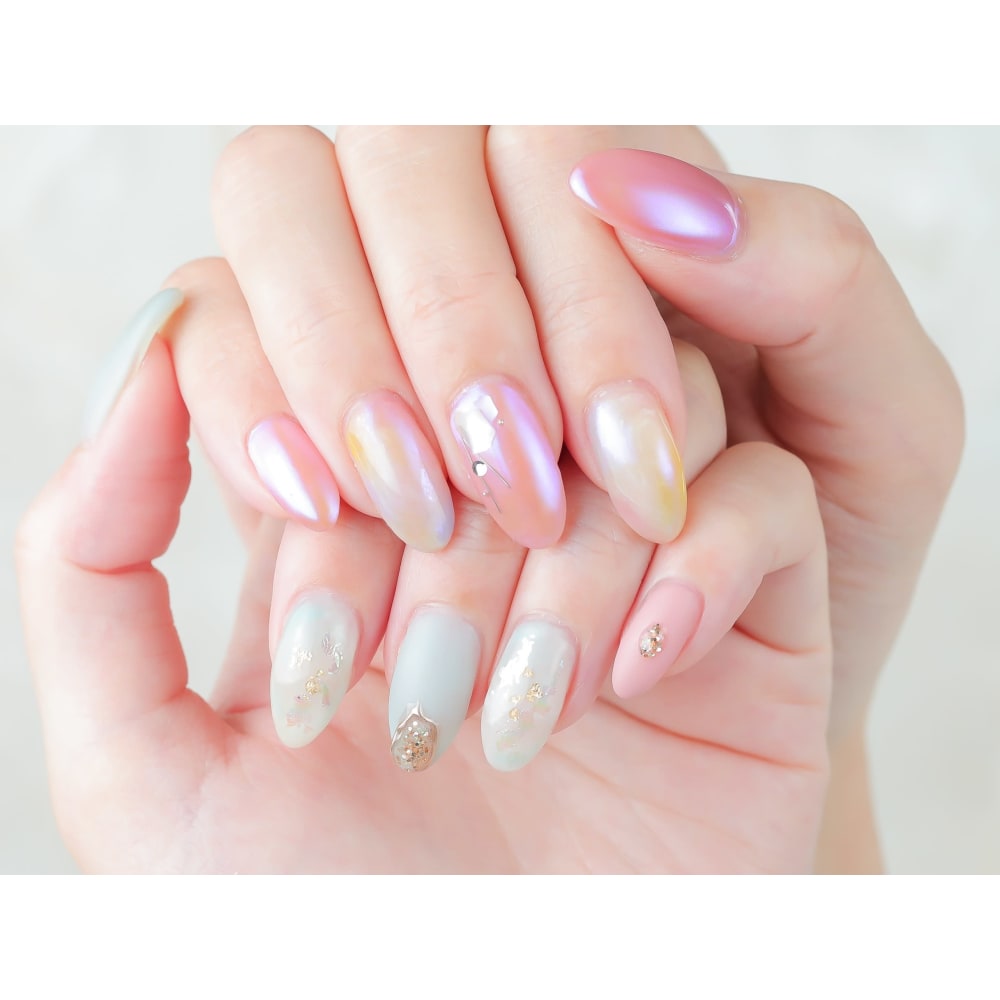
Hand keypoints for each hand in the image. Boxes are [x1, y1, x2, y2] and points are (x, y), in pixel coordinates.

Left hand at [18, 313, 829, 871]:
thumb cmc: (332, 927)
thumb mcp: (148, 772)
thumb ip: (86, 570)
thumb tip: (141, 360)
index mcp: (354, 511)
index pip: (330, 337)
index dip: (316, 443)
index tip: (320, 632)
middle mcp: (488, 496)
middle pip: (487, 360)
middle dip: (441, 542)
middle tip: (417, 688)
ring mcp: (625, 533)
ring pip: (627, 413)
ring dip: (565, 572)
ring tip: (518, 719)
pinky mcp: (752, 591)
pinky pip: (764, 497)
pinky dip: (697, 577)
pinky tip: (634, 681)